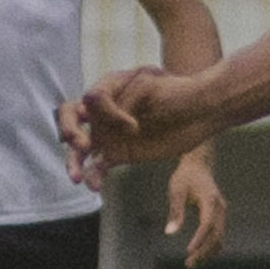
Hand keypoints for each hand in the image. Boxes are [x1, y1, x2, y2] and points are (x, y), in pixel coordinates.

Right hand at [63, 67, 222, 179]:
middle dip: (70, 131)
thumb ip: (124, 97)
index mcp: (108, 88)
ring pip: (79, 149)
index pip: (90, 100)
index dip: (108, 114)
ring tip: (77, 177)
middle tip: (83, 145)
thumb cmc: (176, 90)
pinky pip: (98, 167)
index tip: (134, 126)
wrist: (199, 112)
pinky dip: (93, 177)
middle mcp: (103, 111)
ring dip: (73, 161)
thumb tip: (108, 119)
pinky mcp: (119, 154)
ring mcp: (109, 134)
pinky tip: (94, 187)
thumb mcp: (149, 81)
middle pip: (70, 119)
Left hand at [164, 150, 228, 268]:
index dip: (199, 239)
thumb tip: (169, 233)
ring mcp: (222, 213)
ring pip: (219, 238)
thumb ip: (175, 212)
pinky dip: (210, 247)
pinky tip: (198, 256)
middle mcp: (220, 208)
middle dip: (203, 252)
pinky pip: (218, 236)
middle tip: (188, 264)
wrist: (198, 165)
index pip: (207, 224)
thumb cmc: (185, 177)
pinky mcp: (219, 217)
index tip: (188, 251)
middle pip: (216, 235)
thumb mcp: (176, 191)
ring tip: (191, 264)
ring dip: (207, 253)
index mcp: (210, 200)